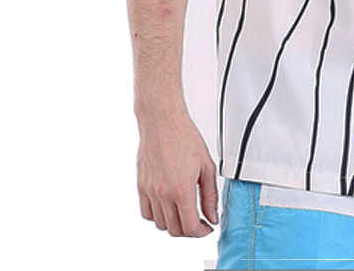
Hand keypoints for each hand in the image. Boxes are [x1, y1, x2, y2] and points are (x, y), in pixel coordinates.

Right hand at [136, 107, 218, 236]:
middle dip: (189, 230)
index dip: (202, 232)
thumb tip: (212, 215)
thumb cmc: (184, 137)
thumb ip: (210, 195)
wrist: (163, 122)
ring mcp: (150, 191)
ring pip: (160, 224)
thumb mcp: (207, 166)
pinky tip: (168, 206)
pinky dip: (158, 216)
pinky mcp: (141, 186)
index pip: (190, 227)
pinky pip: (147, 213)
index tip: (207, 227)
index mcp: (182, 189)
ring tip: (184, 212)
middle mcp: (163, 194)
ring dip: (174, 224)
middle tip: (198, 221)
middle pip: (175, 230)